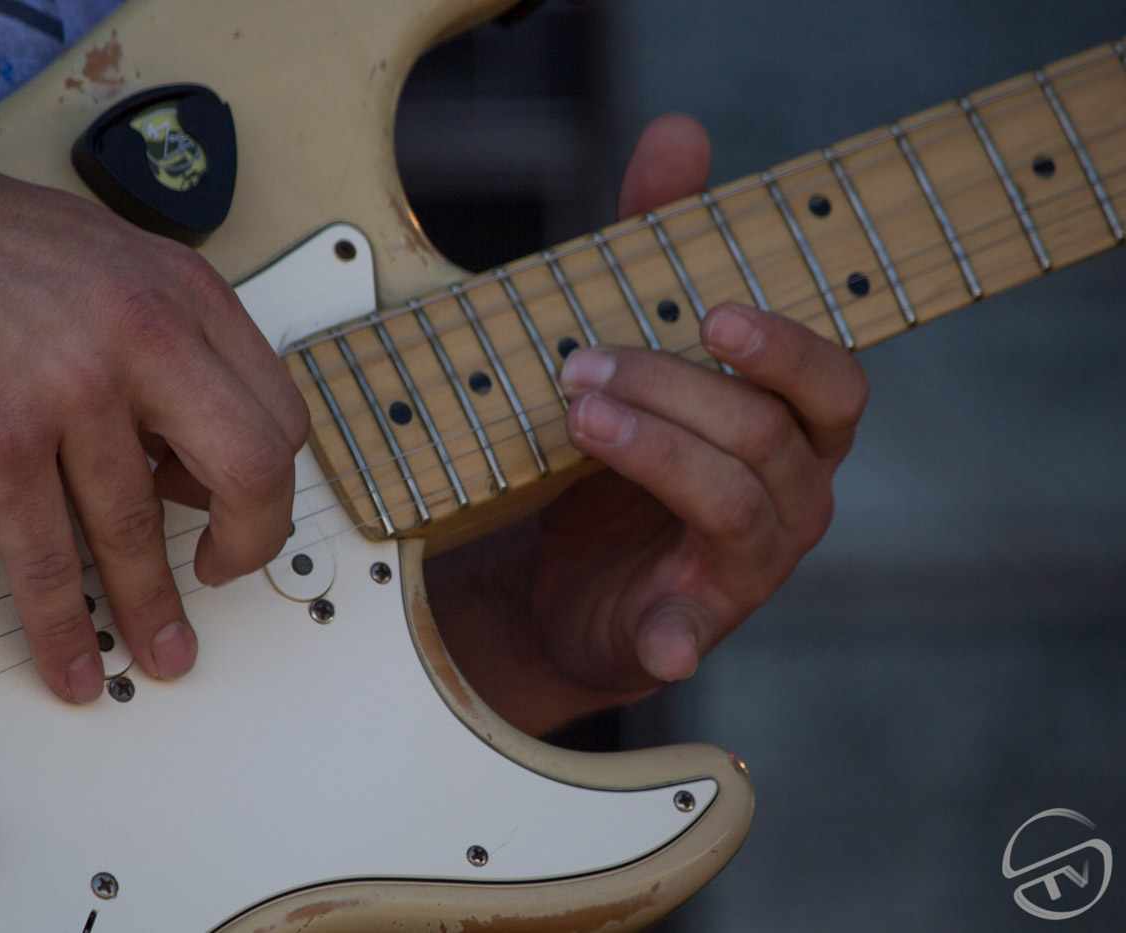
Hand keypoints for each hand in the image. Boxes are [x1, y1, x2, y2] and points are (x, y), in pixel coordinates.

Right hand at [0, 157, 308, 702]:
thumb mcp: (121, 267)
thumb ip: (174, 349)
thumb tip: (191, 451)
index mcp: (185, 296)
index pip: (276, 413)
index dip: (271, 480)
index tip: (249, 511)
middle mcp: (145, 339)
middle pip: (251, 469)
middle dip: (252, 543)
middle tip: (228, 574)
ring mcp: (72, 393)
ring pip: (141, 530)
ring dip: (154, 607)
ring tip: (162, 649)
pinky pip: (47, 560)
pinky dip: (64, 626)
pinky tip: (77, 660)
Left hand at [426, 114, 867, 736]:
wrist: (565, 576)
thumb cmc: (621, 450)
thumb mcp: (636, 344)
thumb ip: (661, 246)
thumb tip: (680, 133)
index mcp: (794, 427)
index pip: (831, 384)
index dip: (784, 349)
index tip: (714, 315)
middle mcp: (792, 495)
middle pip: (769, 436)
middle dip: (677, 389)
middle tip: (581, 362)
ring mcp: (748, 566)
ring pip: (730, 503)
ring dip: (653, 453)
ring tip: (576, 416)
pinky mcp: (692, 622)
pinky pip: (695, 630)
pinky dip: (675, 633)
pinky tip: (656, 638)